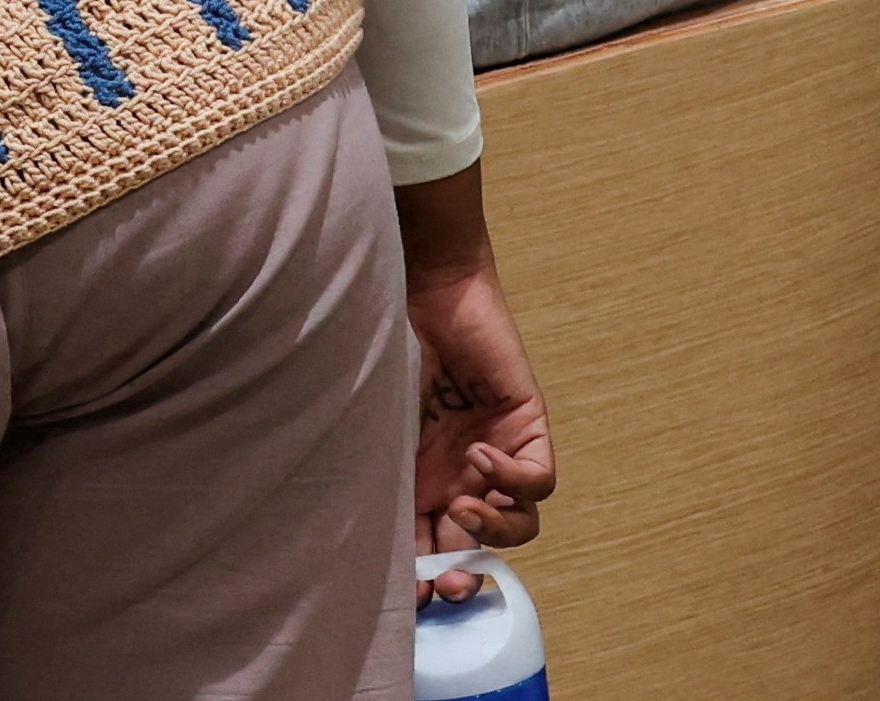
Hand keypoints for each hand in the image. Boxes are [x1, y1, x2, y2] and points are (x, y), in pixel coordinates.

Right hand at [385, 167, 554, 568]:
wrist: (411, 282)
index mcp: (415, 478)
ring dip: (493, 528)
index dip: (424, 579)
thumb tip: (340, 545)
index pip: (428, 547)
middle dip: (464, 570)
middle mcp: (458, 472)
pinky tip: (479, 452)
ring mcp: (496, 450)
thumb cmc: (371, 342)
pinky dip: (514, 478)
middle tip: (449, 578)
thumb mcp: (363, 424)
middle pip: (478, 546)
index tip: (413, 596)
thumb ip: (361, 475)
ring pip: (519, 522)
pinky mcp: (526, 425)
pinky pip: (539, 479)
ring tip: (464, 506)